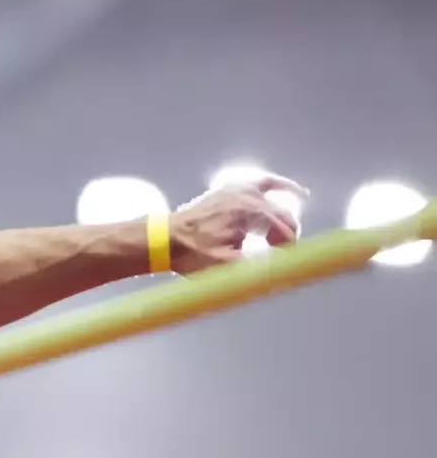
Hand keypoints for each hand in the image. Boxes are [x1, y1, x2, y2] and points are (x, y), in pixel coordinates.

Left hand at [169, 175, 308, 272]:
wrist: (164, 238)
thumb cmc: (192, 254)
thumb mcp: (226, 267)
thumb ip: (256, 269)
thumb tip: (280, 275)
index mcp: (251, 212)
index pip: (283, 228)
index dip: (288, 247)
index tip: (285, 262)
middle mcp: (248, 195)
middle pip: (281, 214)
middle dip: (285, 235)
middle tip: (280, 254)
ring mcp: (238, 189)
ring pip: (275, 196)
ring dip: (283, 213)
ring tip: (292, 228)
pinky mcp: (228, 189)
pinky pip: (260, 182)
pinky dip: (277, 186)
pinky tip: (290, 191)